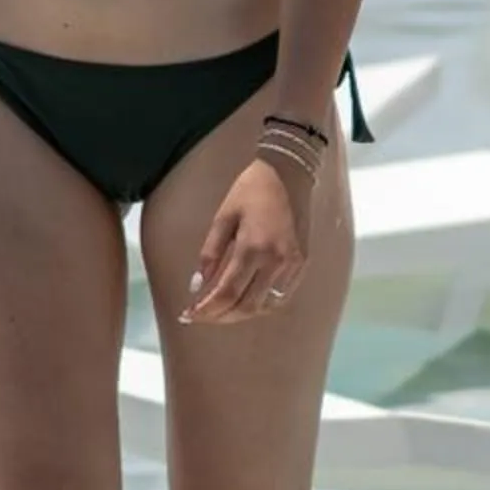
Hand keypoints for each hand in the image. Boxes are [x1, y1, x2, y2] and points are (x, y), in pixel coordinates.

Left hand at [180, 157, 310, 324]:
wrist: (289, 173)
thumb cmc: (251, 190)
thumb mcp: (223, 216)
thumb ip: (209, 253)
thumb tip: (197, 285)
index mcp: (253, 248)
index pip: (227, 293)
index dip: (206, 309)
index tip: (188, 315)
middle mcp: (276, 262)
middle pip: (246, 307)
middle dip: (220, 317)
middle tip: (200, 316)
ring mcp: (292, 265)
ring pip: (264, 307)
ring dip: (239, 314)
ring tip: (219, 310)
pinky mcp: (302, 264)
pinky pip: (280, 297)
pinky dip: (260, 305)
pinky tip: (244, 300)